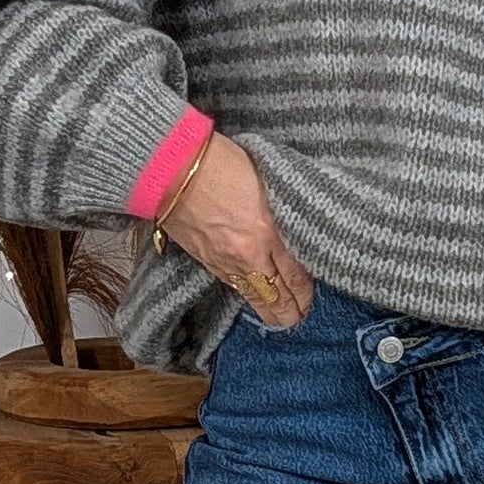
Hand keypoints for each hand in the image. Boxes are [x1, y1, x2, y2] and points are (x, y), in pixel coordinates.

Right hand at [157, 130, 315, 326]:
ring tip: (280, 321)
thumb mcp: (266, 180)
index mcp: (268, 231)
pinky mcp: (205, 259)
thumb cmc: (219, 163)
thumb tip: (296, 225)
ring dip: (268, 310)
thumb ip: (282, 209)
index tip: (313, 298)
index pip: (295, 273)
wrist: (171, 169)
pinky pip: (231, 284)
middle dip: (290, 310)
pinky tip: (250, 298)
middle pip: (275, 292)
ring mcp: (225, 259)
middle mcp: (249, 252)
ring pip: (252, 294)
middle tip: (299, 320)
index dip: (306, 291)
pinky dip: (244, 295)